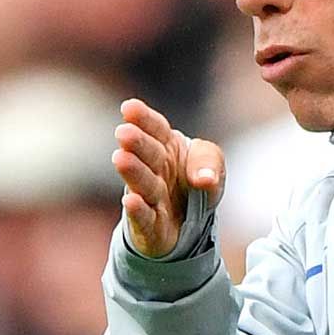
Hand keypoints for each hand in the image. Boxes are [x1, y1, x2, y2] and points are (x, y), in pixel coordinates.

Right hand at [112, 98, 225, 257]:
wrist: (189, 222)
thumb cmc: (194, 182)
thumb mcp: (211, 165)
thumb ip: (208, 162)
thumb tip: (205, 178)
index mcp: (167, 147)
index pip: (157, 129)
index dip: (144, 119)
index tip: (129, 108)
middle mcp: (155, 169)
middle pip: (148, 154)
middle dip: (137, 143)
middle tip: (124, 133)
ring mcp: (150, 197)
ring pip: (143, 183)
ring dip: (133, 172)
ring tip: (121, 159)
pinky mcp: (150, 226)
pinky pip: (144, 217)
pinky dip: (138, 210)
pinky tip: (131, 201)